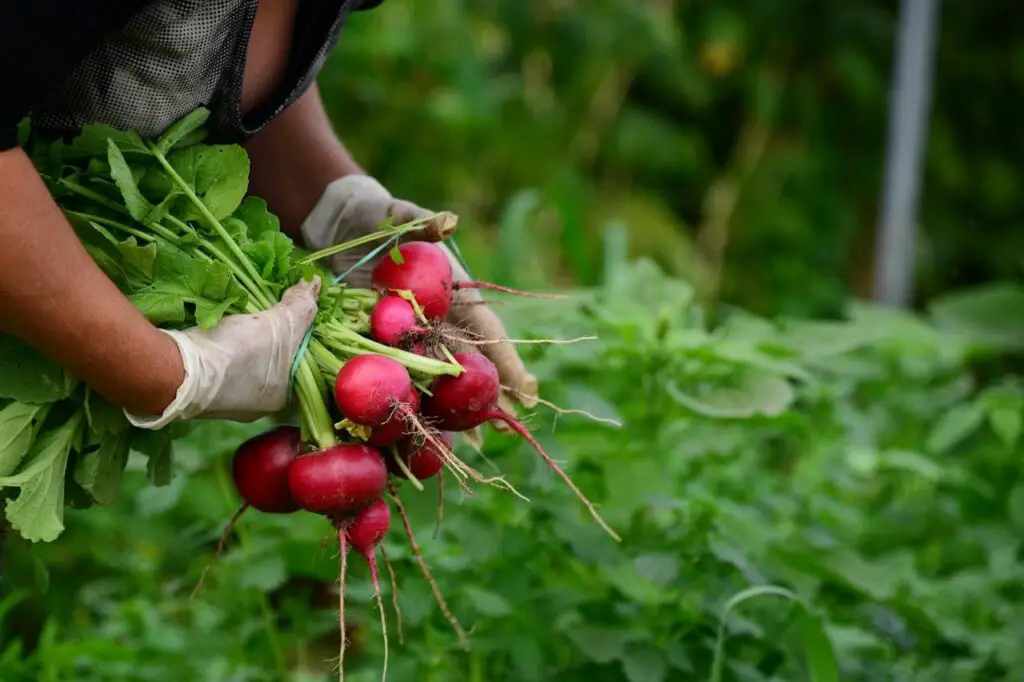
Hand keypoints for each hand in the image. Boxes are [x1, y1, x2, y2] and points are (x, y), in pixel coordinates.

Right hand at [124, 278, 320, 428]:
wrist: (177, 371)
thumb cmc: (238, 353)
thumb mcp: (279, 326)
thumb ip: (301, 307)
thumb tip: (315, 283)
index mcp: (282, 398)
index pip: (302, 364)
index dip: (304, 336)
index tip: (299, 313)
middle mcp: (257, 404)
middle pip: (275, 362)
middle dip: (276, 336)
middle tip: (277, 307)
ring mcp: (227, 399)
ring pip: (248, 361)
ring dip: (250, 339)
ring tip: (253, 312)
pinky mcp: (202, 387)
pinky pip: (224, 361)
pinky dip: (228, 343)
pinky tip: (229, 325)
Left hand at [300, 175, 537, 411]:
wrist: (343, 225)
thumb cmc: (383, 218)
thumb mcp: (403, 218)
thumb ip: (425, 222)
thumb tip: (448, 221)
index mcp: (454, 292)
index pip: (488, 331)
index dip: (508, 361)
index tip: (528, 390)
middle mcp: (439, 318)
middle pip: (471, 362)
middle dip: (490, 395)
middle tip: (508, 427)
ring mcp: (411, 333)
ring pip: (439, 378)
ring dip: (453, 408)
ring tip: (468, 442)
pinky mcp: (382, 341)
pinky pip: (401, 376)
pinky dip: (411, 401)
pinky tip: (417, 428)